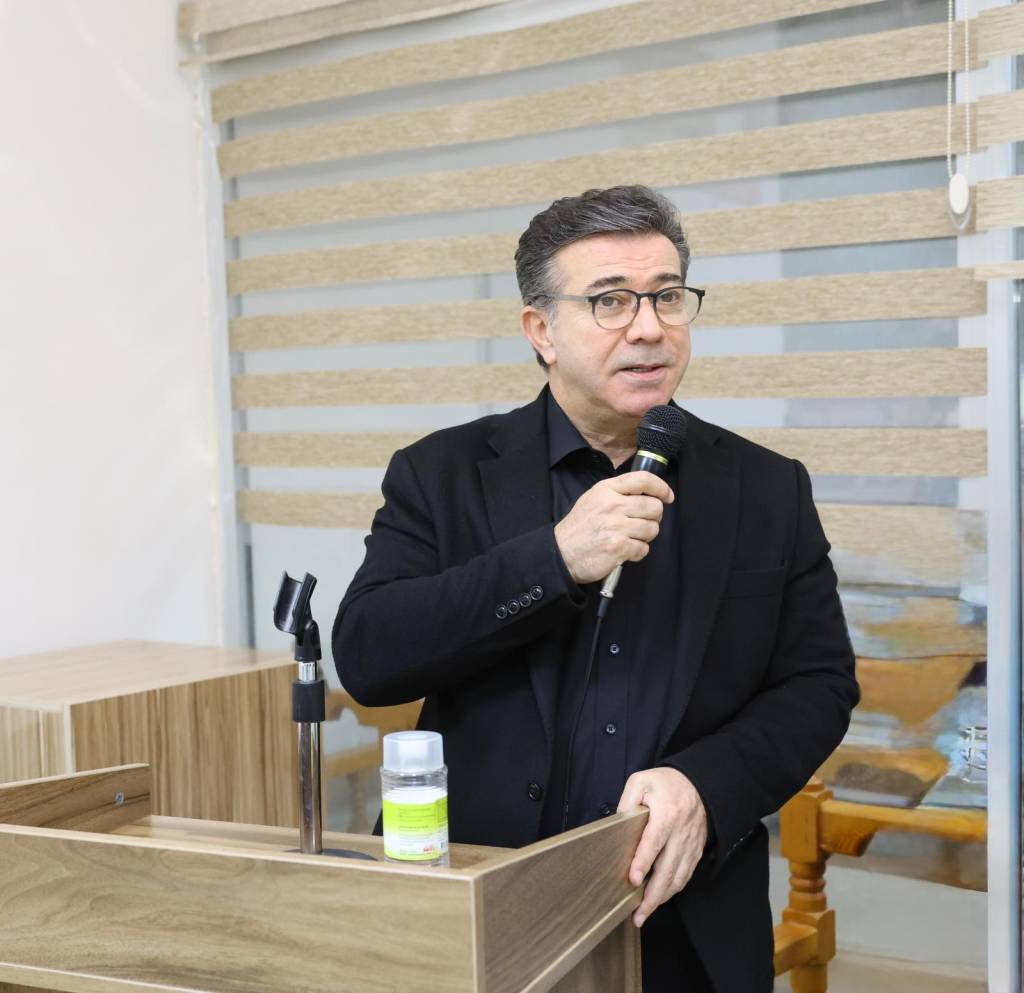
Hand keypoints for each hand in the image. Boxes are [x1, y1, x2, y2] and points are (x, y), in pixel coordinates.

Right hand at [554, 471, 674, 584]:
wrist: (561, 553)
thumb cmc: (579, 528)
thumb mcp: (593, 499)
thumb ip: (617, 493)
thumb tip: (647, 493)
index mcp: (606, 490)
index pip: (643, 479)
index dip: (661, 487)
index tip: (667, 496)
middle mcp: (612, 505)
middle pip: (654, 506)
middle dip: (653, 518)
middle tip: (641, 523)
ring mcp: (615, 526)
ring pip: (652, 529)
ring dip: (645, 537)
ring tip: (630, 538)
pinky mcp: (618, 547)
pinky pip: (643, 548)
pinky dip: (637, 552)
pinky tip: (624, 551)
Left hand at [617, 767, 707, 927]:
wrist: (698, 784)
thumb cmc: (665, 783)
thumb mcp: (641, 781)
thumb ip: (627, 801)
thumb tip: (618, 825)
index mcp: (667, 814)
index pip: (654, 842)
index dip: (643, 862)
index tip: (633, 880)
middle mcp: (681, 832)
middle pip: (668, 869)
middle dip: (652, 895)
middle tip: (637, 914)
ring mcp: (690, 844)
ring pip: (678, 878)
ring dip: (662, 898)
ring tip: (645, 913)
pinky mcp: (695, 851)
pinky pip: (685, 875)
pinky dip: (673, 890)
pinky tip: (660, 898)